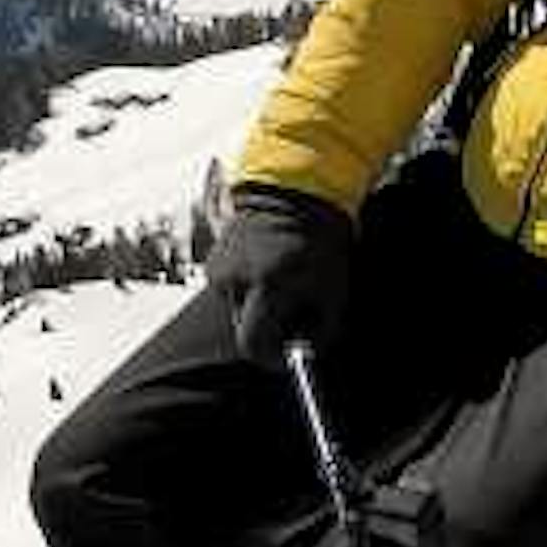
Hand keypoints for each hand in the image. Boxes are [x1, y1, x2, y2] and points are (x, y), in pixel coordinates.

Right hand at [208, 183, 356, 361]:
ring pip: (238, 308)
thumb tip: (305, 353)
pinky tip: (272, 268)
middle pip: (245, 328)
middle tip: (298, 315)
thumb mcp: (333, 288)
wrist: (298, 188)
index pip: (253, 345)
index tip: (291, 358)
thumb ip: (321, 328)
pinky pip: (232, 287)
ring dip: (260, 306)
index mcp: (265, 285)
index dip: (272, 358)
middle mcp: (234, 279)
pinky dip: (251, 287)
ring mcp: (219, 266)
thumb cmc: (322, 240)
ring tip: (288, 282)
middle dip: (270, 329)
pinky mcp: (213, 257)